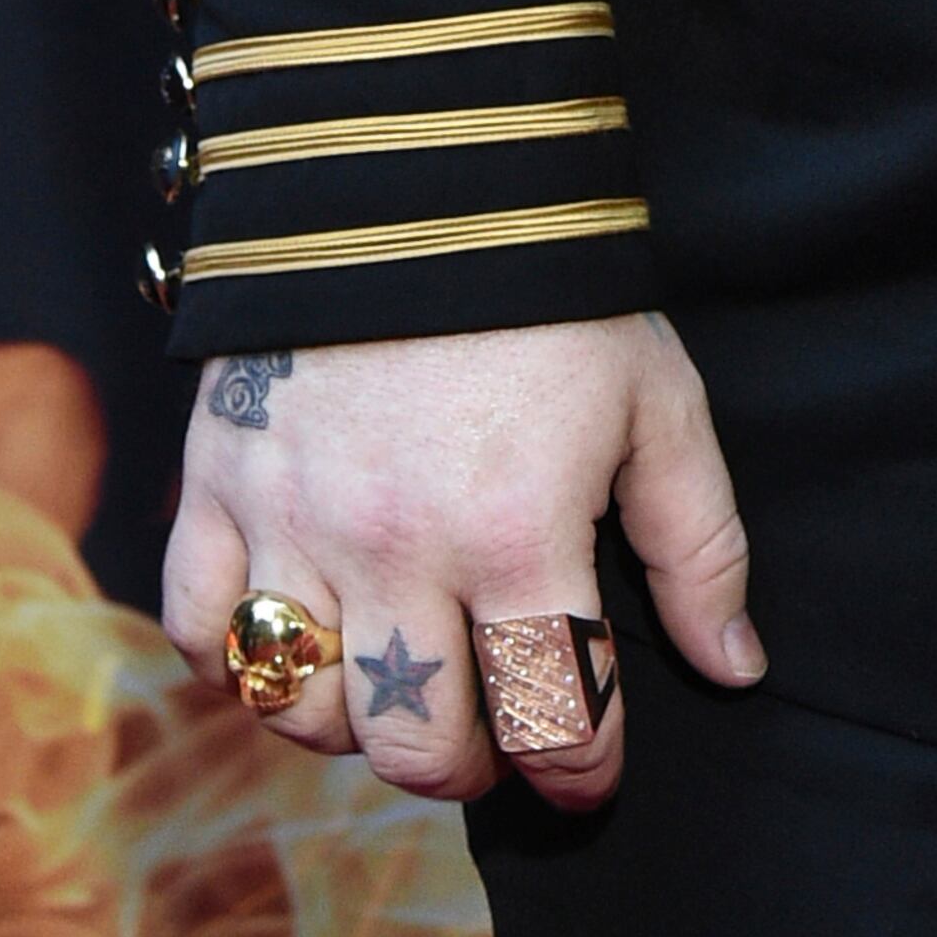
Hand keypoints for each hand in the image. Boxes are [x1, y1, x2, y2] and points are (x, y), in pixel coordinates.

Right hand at [162, 311, 760, 805]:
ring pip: (302, 714)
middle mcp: (398, 549)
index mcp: (520, 533)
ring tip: (406, 672)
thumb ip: (700, 546)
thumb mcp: (659, 402)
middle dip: (475, 764)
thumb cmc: (555, 293)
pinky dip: (240, 662)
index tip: (591, 767)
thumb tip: (735, 669)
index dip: (584, 767)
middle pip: (420, 748)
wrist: (421, 169)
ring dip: (358, 725)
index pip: (554, 718)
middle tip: (499, 724)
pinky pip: (200, 634)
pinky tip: (301, 631)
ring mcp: (295, 523)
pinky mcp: (216, 486)